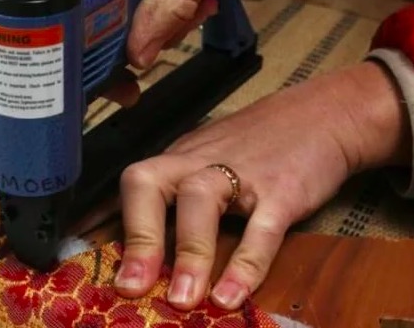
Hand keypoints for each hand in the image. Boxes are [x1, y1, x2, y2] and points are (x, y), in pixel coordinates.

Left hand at [113, 61, 411, 309]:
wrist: (326, 113)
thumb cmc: (263, 142)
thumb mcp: (212, 156)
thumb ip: (182, 189)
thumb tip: (146, 239)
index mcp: (180, 157)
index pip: (133, 182)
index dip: (106, 218)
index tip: (86, 257)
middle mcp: (199, 160)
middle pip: (150, 183)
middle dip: (137, 237)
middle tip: (130, 288)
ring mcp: (242, 172)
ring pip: (199, 201)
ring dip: (187, 254)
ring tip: (182, 300)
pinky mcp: (283, 189)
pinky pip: (261, 228)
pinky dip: (245, 264)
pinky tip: (231, 297)